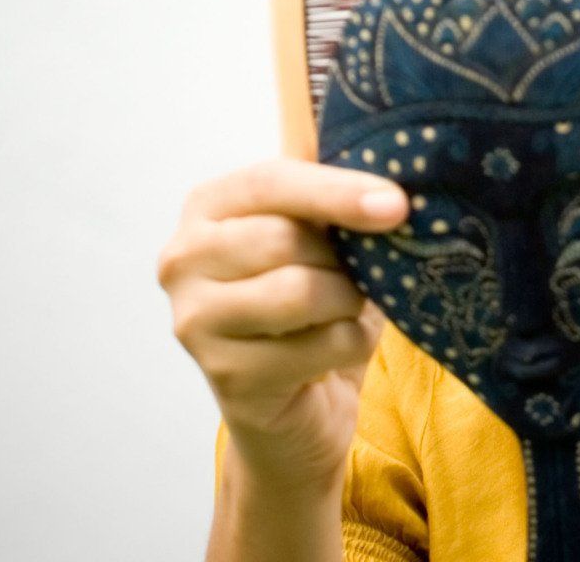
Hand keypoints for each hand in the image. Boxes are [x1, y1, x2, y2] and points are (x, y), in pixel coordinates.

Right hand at [157, 157, 405, 492]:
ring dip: (349, 300)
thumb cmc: (312, 299)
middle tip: (356, 275)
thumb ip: (333, 193)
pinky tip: (338, 349)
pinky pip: (320, 343)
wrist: (296, 403)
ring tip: (347, 309)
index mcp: (207, 207)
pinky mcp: (226, 374)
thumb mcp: (320, 234)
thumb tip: (376, 175)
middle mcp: (183, 259)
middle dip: (342, 258)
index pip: (269, 181)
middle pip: (284, 238)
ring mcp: (195, 320)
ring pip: (301, 291)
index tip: (396, 205)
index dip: (336, 190)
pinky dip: (353, 343)